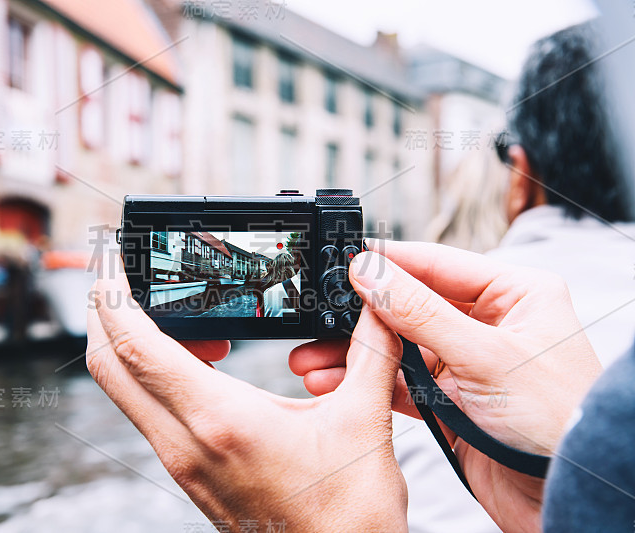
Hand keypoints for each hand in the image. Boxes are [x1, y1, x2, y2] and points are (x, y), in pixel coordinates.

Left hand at [87, 252, 408, 531]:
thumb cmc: (346, 520)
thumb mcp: (363, 422)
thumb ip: (369, 351)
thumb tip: (376, 302)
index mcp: (219, 421)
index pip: (135, 347)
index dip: (113, 295)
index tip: (112, 258)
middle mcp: (185, 443)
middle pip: (108, 366)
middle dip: (102, 312)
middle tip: (121, 273)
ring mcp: (181, 462)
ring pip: (125, 390)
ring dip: (131, 343)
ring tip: (175, 314)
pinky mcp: (190, 472)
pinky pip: (151, 410)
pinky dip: (156, 373)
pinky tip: (205, 358)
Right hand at [289, 240, 602, 532]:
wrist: (564, 496)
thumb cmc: (554, 421)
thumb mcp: (483, 356)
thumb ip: (419, 312)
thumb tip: (371, 272)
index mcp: (514, 295)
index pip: (438, 264)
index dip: (389, 264)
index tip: (346, 262)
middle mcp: (490, 324)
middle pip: (411, 306)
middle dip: (362, 317)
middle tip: (318, 317)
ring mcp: (468, 362)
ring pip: (399, 346)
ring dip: (358, 354)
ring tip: (313, 359)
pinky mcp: (452, 399)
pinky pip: (401, 381)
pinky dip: (369, 382)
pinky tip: (336, 383)